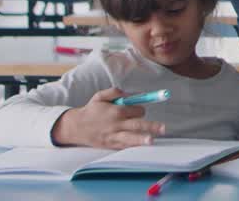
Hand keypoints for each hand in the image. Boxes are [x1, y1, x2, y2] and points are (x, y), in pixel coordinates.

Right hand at [51, 87, 165, 148]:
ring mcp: (113, 136)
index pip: (135, 110)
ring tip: (152, 141)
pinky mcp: (111, 145)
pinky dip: (132, 146)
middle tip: (163, 128)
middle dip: (151, 126)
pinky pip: (124, 146)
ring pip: (131, 137)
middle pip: (137, 124)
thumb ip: (114, 92)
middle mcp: (116, 124)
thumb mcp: (100, 96)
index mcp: (115, 111)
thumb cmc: (90, 110)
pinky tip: (140, 147)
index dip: (140, 109)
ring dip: (142, 139)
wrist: (75, 127)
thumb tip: (129, 93)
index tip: (139, 110)